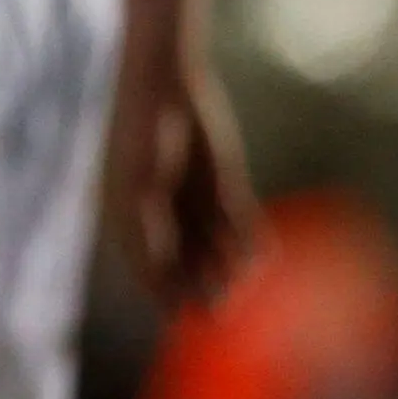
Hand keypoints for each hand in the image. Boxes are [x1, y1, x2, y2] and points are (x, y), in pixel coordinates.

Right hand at [114, 64, 260, 306]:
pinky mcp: (224, 185)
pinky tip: (263, 253)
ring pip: (216, 248)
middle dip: (202, 286)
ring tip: (240, 277)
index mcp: (134, 219)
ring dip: (228, 267)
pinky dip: (251, 240)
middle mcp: (166, 216)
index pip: (151, 269)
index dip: (164, 293)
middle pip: (186, 264)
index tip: (179, 315)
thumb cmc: (142, 133)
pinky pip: (241, 222)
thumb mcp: (140, 189)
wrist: (167, 83)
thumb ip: (149, 236)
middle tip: (219, 309)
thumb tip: (157, 283)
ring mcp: (196, 202)